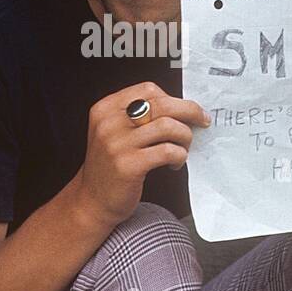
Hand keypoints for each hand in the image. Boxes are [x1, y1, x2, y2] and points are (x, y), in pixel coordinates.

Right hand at [73, 81, 210, 228]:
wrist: (91, 200)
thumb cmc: (109, 166)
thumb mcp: (113, 132)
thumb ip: (137, 117)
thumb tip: (179, 108)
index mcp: (106, 109)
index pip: (148, 90)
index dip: (173, 98)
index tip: (188, 109)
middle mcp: (109, 123)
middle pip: (162, 104)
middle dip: (189, 112)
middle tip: (201, 121)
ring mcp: (117, 144)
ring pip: (168, 126)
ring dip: (185, 137)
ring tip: (183, 148)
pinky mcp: (129, 165)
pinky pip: (167, 151)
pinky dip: (179, 156)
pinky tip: (175, 163)